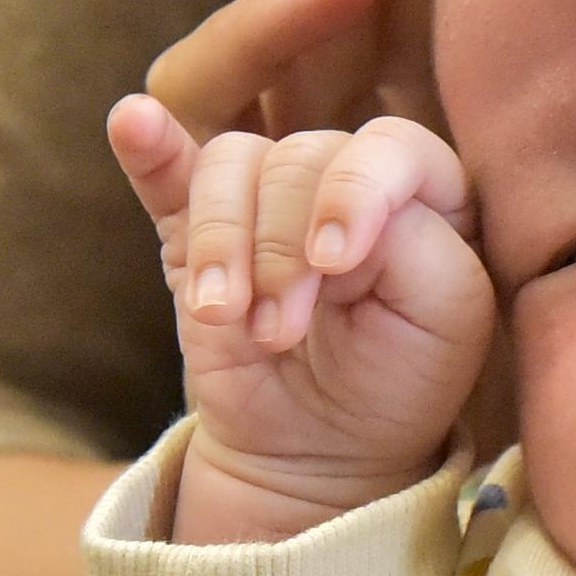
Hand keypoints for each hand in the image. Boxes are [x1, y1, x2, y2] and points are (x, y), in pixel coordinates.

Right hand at [104, 107, 494, 538]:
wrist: (320, 452)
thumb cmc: (399, 380)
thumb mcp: (443, 320)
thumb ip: (414, 242)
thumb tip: (332, 194)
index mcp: (425, 192)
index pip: (391, 144)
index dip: (354, 191)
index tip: (332, 263)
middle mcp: (345, 177)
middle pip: (300, 154)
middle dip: (281, 250)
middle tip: (280, 332)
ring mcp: (267, 200)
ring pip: (230, 162)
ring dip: (221, 244)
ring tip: (228, 318)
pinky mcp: (196, 231)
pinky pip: (169, 168)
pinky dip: (149, 147)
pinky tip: (132, 123)